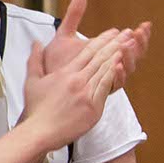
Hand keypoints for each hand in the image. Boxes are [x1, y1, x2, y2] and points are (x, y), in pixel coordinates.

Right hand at [22, 29, 130, 147]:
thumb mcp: (32, 80)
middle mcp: (77, 80)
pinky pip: (106, 88)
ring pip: (106, 71)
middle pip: (100, 58)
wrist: (39, 131)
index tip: (113, 31)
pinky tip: (123, 67)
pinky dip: (115, 76)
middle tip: (128, 32)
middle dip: (116, 43)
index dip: (102, 40)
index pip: (87, 52)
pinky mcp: (93, 108)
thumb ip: (35, 59)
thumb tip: (35, 42)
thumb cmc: (36, 108)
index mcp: (65, 73)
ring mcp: (86, 94)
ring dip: (120, 56)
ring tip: (131, 45)